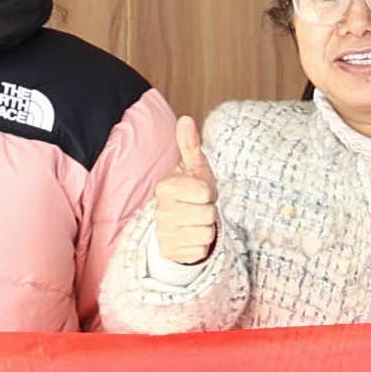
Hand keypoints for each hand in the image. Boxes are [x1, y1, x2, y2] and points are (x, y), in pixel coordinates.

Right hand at [148, 113, 219, 267]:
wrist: (177, 224)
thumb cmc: (190, 191)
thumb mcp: (194, 168)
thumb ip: (190, 145)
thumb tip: (186, 119)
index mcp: (165, 188)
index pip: (205, 193)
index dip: (209, 193)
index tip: (201, 192)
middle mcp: (161, 211)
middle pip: (208, 215)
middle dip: (209, 211)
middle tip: (199, 208)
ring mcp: (164, 233)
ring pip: (206, 234)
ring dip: (207, 228)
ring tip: (196, 221)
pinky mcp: (171, 252)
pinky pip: (201, 251)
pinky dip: (201, 245)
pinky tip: (191, 236)